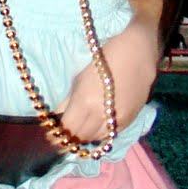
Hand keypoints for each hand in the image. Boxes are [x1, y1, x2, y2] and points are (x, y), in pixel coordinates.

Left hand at [60, 2, 163, 141]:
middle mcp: (102, 115)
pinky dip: (100, 133)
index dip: (57, 135)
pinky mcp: (130, 119)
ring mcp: (118, 119)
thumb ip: (67, 101)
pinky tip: (95, 126)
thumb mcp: (79, 77)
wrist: (138, 49)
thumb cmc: (104, 56)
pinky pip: (111, 134)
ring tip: (78, 129)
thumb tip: (56, 117)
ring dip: (85, 136)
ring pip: (96, 139)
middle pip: (81, 138)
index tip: (49, 135)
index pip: (68, 130)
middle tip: (60, 134)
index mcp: (86, 102)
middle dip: (69, 138)